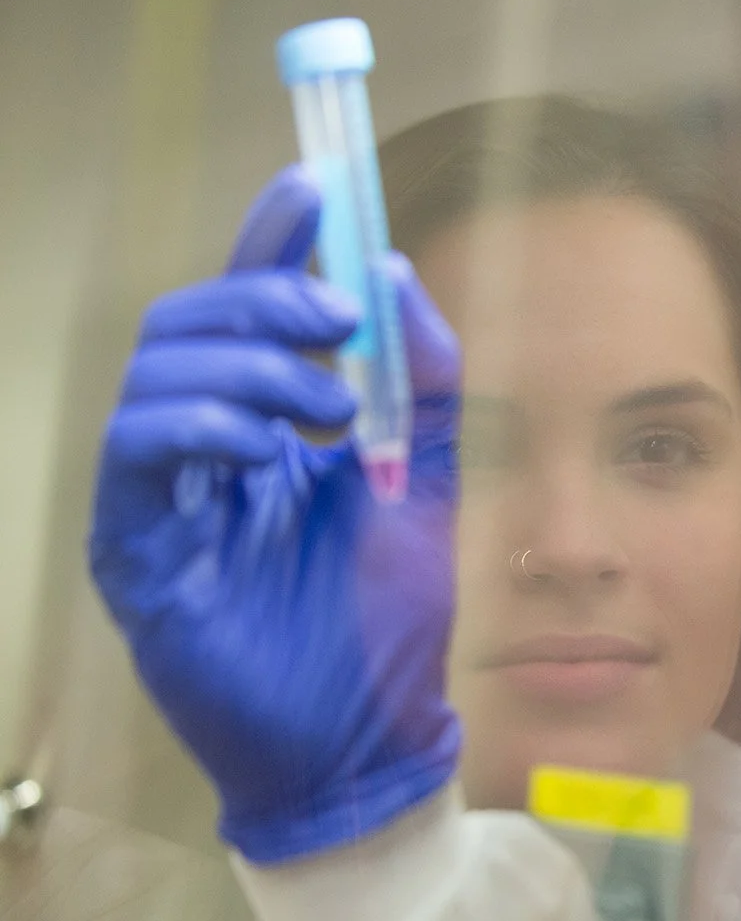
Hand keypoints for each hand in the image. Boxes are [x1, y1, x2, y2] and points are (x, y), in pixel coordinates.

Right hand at [89, 166, 462, 864]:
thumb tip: (402, 275)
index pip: (250, 310)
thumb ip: (421, 384)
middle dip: (265, 294)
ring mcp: (165, 499)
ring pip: (158, 373)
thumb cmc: (388, 620)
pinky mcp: (137, 550)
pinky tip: (263, 442)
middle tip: (340, 317)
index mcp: (268, 427)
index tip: (318, 184)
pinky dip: (199, 422)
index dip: (273, 238)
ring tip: (324, 402)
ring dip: (247, 361)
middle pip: (191, 323)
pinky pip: (137, 453)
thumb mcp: (424, 481)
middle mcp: (205, 451)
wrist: (370, 737)